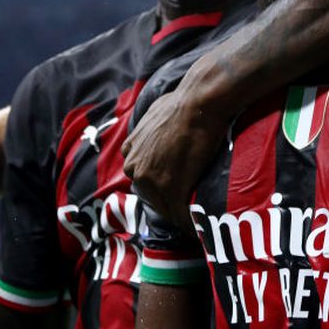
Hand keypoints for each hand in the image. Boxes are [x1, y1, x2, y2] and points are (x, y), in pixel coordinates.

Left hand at [123, 63, 231, 232]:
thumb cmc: (181, 103)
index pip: (141, 177)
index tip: (174, 185)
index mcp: (130, 152)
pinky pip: (179, 214)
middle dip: (167, 200)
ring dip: (178, 213)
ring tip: (194, 217)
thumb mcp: (152, 115)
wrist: (197, 105)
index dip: (159, 182)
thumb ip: (148, 131)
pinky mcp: (171, 189)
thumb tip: (158, 130)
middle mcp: (135, 168)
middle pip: (151, 195)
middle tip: (187, 201)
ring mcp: (151, 181)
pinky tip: (197, 225)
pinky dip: (188, 222)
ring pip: (164, 208)